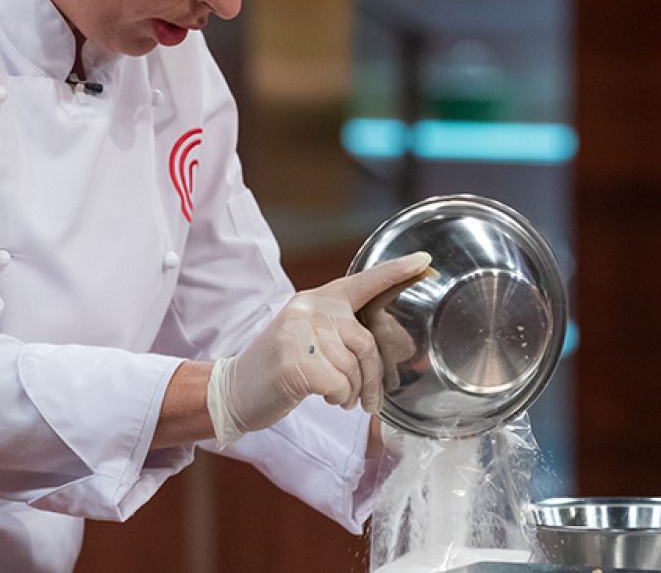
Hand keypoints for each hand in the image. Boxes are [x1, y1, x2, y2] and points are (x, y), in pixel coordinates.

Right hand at [206, 251, 430, 446]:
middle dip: (372, 377)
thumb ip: (339, 330)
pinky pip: (339, 384)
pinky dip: (338, 398)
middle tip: (367, 400)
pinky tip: (324, 398)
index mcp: (316, 299)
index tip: (425, 262)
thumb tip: (391, 345)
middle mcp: (308, 309)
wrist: (234, 390)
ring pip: (353, 367)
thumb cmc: (281, 368)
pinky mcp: (293, 363)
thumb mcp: (307, 336)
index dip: (396, 273)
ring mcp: (298, 334)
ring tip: (335, 395)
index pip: (363, 282)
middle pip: (366, 342)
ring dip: (351, 391)